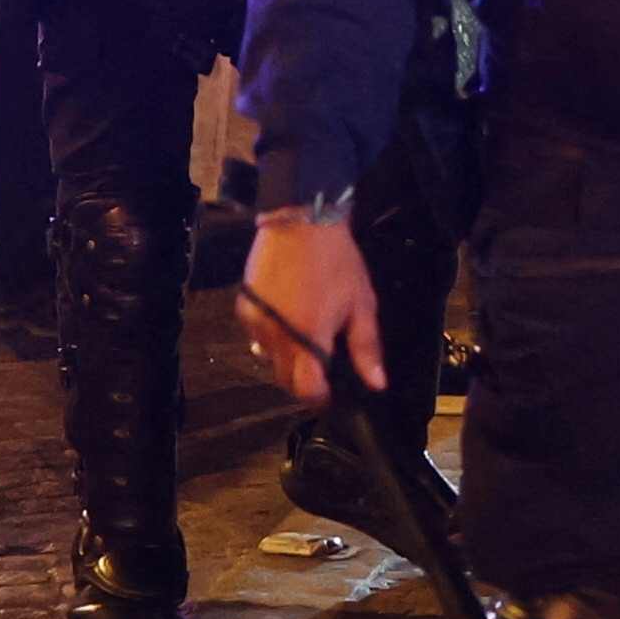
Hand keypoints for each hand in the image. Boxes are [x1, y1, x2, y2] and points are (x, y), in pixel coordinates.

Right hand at [237, 206, 381, 402]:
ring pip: (268, 359)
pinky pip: (256, 337)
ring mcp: (255, 324)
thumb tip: (376, 384)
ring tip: (305, 334)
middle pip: (285, 379)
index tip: (330, 392)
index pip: (305, 390)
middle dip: (303, 379)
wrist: (301, 221)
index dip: (319, 397)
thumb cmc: (338, 262)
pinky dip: (270, 336)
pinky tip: (287, 316)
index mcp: (308, 339)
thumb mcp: (361, 303)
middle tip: (322, 363)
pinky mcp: (243, 308)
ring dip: (286, 358)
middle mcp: (276, 338)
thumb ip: (366, 348)